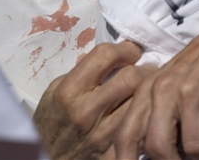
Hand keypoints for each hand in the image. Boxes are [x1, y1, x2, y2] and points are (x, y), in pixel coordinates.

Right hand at [34, 41, 144, 159]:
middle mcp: (85, 112)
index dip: (125, 48)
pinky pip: (140, 128)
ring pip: (140, 102)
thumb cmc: (50, 123)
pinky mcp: (112, 154)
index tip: (131, 51)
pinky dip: (146, 116)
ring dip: (147, 92)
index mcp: (69, 91)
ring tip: (147, 89)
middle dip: (143, 68)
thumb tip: (110, 54)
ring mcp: (101, 135)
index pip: (106, 55)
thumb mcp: (54, 91)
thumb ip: (81, 71)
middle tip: (146, 68)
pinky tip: (143, 112)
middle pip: (131, 77)